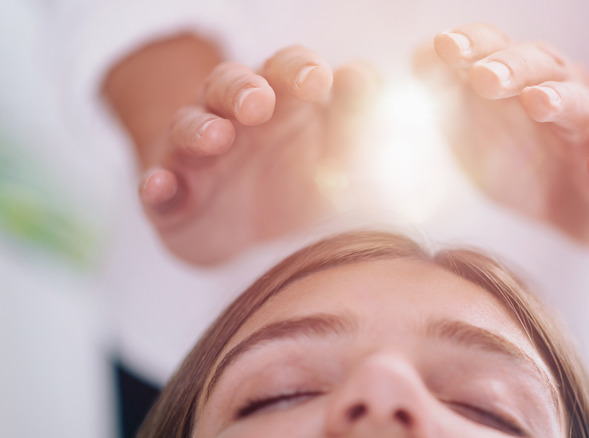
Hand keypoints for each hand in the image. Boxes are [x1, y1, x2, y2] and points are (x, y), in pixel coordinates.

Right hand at [139, 46, 375, 264]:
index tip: (319, 82)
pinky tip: (162, 187)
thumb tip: (363, 76)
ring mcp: (196, 158)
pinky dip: (157, 185)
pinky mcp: (171, 198)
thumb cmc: (296, 184)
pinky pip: (157, 186)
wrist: (249, 239)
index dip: (298, 69)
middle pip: (229, 86)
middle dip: (241, 90)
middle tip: (258, 104)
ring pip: (188, 127)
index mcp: (280, 105)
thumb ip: (353, 119)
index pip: (285, 70)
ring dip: (199, 129)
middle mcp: (233, 121)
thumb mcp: (334, 157)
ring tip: (216, 138)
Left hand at [415, 23, 588, 247]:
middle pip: (539, 66)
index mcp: (522, 80)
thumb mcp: (476, 133)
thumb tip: (416, 60)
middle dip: (510, 67)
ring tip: (536, 101)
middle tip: (483, 77)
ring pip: (581, 105)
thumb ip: (447, 98)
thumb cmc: (524, 162)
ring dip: (559, 100)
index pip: (496, 48)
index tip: (443, 47)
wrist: (586, 209)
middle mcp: (561, 94)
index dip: (472, 45)